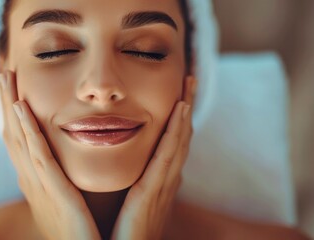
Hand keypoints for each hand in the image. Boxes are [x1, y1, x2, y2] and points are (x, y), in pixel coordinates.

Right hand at [0, 71, 100, 239]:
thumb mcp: (65, 198)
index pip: (20, 139)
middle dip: (6, 100)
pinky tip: (20, 108)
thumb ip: (61, 178)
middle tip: (3, 69)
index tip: (13, 85)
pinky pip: (37, 156)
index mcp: (35, 180)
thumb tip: (63, 161)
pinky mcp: (53, 192)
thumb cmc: (78, 230)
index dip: (13, 111)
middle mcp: (30, 179)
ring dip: (10, 105)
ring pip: (19, 137)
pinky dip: (26, 131)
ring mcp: (38, 185)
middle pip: (13, 132)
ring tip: (7, 76)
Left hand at [111, 76, 196, 239]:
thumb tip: (140, 170)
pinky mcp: (154, 190)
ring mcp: (164, 183)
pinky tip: (180, 111)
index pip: (172, 141)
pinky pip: (168, 155)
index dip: (179, 117)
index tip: (180, 92)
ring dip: (185, 111)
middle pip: (181, 135)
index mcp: (160, 179)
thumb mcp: (136, 201)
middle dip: (187, 106)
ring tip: (189, 85)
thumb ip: (140, 183)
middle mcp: (167, 177)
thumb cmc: (127, 231)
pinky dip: (177, 131)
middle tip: (191, 78)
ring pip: (179, 139)